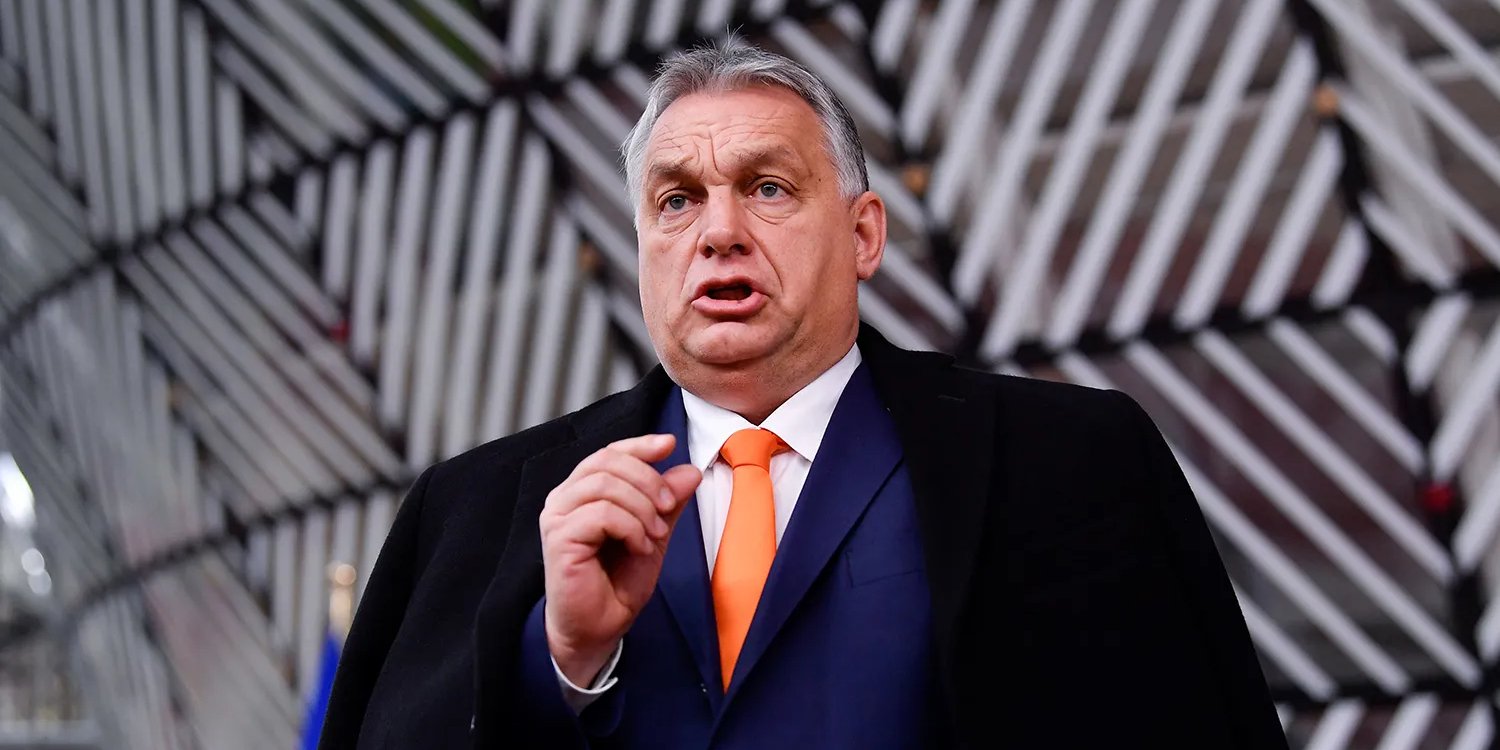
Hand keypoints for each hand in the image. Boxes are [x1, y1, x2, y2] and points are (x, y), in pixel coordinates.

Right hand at [540, 434, 701, 685]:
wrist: (600, 628)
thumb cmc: (617, 583)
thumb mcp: (654, 534)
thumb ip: (668, 503)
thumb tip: (689, 470)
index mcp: (582, 492)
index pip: (608, 453)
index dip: (639, 445)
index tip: (668, 445)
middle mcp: (564, 499)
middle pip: (608, 462)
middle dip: (648, 480)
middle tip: (669, 507)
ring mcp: (557, 518)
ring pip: (605, 485)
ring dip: (641, 506)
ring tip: (654, 534)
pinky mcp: (559, 539)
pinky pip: (601, 514)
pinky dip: (630, 527)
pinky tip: (639, 547)